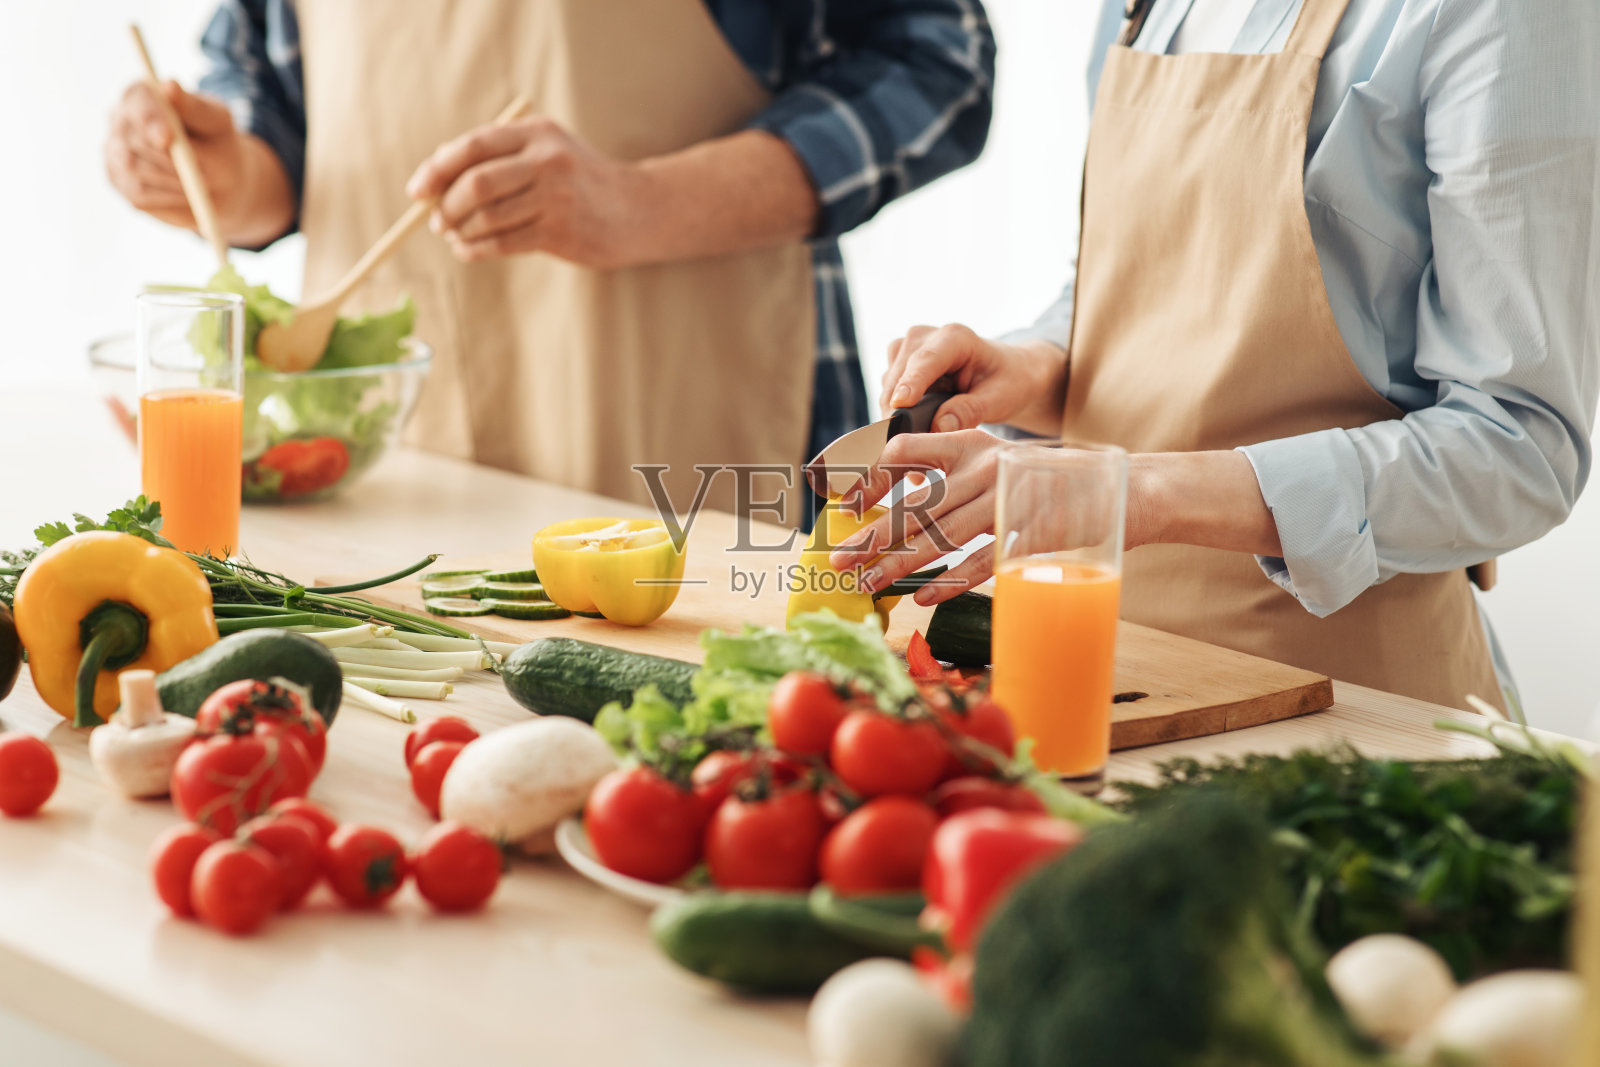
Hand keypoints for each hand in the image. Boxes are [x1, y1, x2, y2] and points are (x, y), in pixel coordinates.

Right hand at [104, 80, 250, 232]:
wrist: (220, 181)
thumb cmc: (218, 144)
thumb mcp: (217, 123)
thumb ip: (194, 108)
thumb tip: (169, 86)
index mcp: (143, 95)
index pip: (137, 100)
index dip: (150, 119)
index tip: (167, 139)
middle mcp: (121, 118)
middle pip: (132, 138)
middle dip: (169, 159)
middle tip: (202, 173)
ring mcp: (114, 150)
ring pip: (133, 167)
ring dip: (173, 179)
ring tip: (200, 182)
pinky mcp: (119, 180)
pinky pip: (138, 193)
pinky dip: (168, 196)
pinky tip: (185, 192)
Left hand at [407, 116, 645, 268]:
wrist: (638, 210)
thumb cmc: (581, 182)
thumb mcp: (548, 152)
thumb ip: (501, 157)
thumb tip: (437, 178)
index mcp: (537, 133)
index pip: (473, 147)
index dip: (437, 169)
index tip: (417, 189)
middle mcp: (547, 160)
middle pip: (475, 183)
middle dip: (446, 205)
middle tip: (437, 220)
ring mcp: (556, 197)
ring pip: (487, 216)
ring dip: (460, 231)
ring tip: (454, 236)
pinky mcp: (560, 232)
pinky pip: (502, 243)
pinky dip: (476, 249)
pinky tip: (468, 251)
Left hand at [829, 446, 1281, 605]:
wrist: (1125, 490)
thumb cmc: (1050, 482)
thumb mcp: (999, 461)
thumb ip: (955, 473)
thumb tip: (899, 503)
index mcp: (973, 444)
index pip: (905, 450)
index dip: (870, 478)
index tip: (846, 506)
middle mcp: (985, 469)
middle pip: (914, 504)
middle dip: (871, 535)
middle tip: (837, 559)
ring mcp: (1008, 503)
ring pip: (939, 537)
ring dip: (897, 564)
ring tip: (865, 584)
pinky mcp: (1029, 536)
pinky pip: (979, 563)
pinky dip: (947, 582)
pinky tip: (919, 597)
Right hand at [880, 324, 1067, 434]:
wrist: (1005, 373)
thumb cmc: (1007, 382)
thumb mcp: (999, 399)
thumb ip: (970, 411)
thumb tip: (938, 426)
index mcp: (955, 338)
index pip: (927, 360)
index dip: (911, 382)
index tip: (900, 405)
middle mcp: (925, 336)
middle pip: (900, 376)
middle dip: (901, 413)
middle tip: (910, 450)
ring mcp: (908, 348)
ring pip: (888, 386)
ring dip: (897, 415)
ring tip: (918, 441)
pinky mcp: (898, 363)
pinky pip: (888, 391)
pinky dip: (896, 413)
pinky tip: (915, 427)